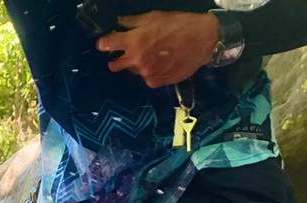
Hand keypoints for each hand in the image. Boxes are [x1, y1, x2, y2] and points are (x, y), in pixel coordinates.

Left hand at [97, 12, 218, 87]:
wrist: (203, 40)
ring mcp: (146, 74)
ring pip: (133, 71)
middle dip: (116, 59)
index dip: (104, 43)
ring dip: (137, 64)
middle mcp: (136, 60)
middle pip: (114, 65)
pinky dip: (150, 72)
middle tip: (125, 53)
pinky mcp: (156, 82)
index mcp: (133, 41)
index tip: (104, 43)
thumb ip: (132, 21)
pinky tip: (161, 63)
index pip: (106, 45)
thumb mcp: (153, 16)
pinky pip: (147, 78)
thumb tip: (118, 23)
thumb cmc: (178, 24)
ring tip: (152, 55)